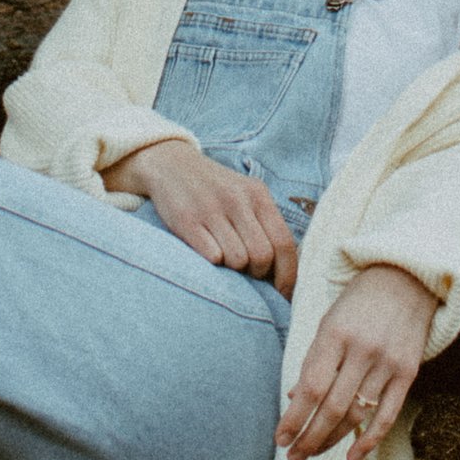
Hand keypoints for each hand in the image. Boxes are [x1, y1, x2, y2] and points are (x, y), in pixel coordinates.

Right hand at [113, 144, 297, 293]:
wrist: (171, 165)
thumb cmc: (216, 190)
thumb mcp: (246, 196)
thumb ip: (265, 226)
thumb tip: (283, 274)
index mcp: (258, 195)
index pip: (284, 243)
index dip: (287, 275)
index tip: (283, 294)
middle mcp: (237, 200)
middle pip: (262, 256)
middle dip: (258, 274)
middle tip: (247, 273)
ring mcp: (211, 210)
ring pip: (237, 260)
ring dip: (234, 271)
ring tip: (225, 260)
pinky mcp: (186, 220)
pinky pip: (211, 257)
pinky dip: (213, 264)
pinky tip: (208, 252)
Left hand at [278, 265, 438, 459]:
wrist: (406, 279)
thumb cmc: (358, 303)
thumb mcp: (328, 322)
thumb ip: (313, 361)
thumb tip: (293, 401)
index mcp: (335, 333)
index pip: (311, 387)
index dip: (293, 418)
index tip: (279, 439)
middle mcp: (362, 349)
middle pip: (332, 407)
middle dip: (309, 437)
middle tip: (293, 457)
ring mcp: (388, 362)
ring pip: (356, 415)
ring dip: (331, 441)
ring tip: (311, 454)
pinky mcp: (408, 373)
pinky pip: (387, 415)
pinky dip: (369, 440)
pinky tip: (351, 456)